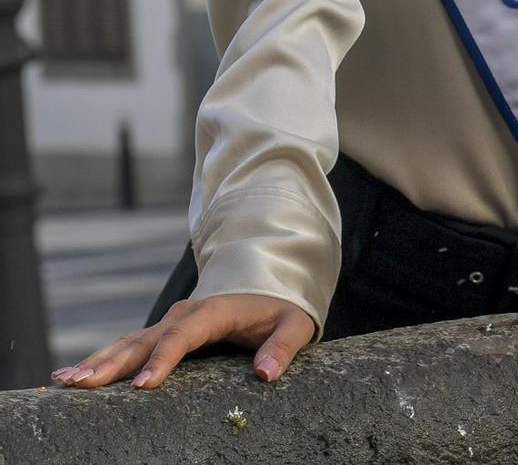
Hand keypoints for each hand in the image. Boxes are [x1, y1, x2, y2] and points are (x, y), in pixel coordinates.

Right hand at [51, 294, 316, 389]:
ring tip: (65, 383)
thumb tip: (266, 374)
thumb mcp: (295, 325)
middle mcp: (185, 314)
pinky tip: (72, 377)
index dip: (163, 359)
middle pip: (144, 340)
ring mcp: (169, 323)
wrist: (270, 288)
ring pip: (127, 343)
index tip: (143, 387)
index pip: (184, 336)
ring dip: (96, 362)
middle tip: (81, 386)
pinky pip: (127, 347)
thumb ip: (283, 347)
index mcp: (214, 311)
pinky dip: (100, 361)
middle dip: (111, 364)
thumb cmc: (283, 311)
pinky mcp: (160, 333)